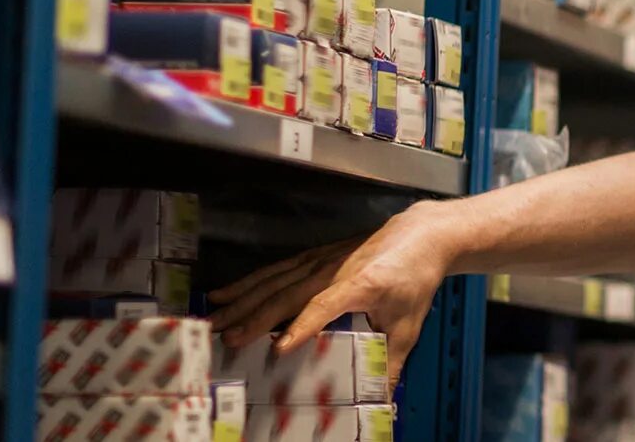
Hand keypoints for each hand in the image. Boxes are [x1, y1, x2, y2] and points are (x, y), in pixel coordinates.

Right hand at [207, 200, 458, 386]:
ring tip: (214, 320)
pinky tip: (224, 293)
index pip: (326, 306)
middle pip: (289, 293)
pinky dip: (248, 282)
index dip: (302, 326)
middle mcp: (335, 269)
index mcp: (362, 285)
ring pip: (275, 281)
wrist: (421, 235)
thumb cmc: (415, 280)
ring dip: (242, 301)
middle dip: (255, 317)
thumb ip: (392, 363)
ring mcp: (321, 260)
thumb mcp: (409, 324)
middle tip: (226, 339)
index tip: (279, 348)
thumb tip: (382, 401)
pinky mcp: (313, 256)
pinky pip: (275, 271)